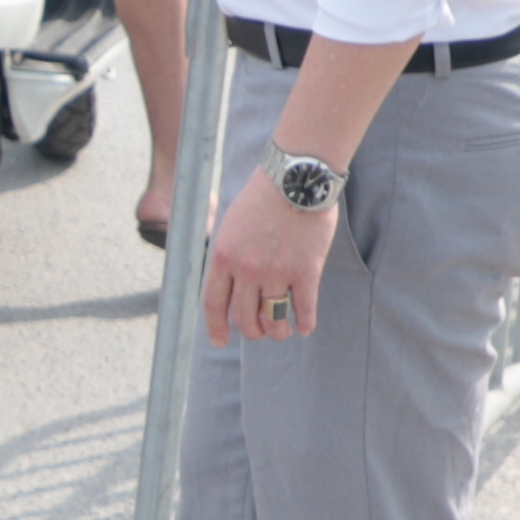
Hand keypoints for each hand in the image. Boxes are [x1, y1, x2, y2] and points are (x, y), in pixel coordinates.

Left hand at [200, 169, 334, 346]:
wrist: (295, 178)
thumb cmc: (263, 196)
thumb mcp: (231, 225)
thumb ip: (229, 256)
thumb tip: (231, 285)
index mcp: (223, 257)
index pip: (214, 304)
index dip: (216, 327)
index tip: (220, 341)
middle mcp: (247, 270)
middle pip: (244, 318)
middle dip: (252, 331)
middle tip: (259, 331)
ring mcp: (277, 272)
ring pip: (274, 319)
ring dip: (278, 331)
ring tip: (283, 330)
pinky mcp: (306, 271)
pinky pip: (304, 308)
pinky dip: (305, 322)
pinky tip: (305, 327)